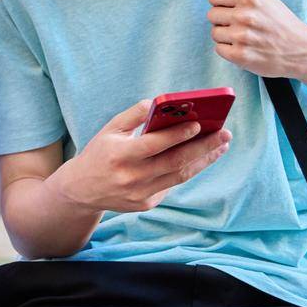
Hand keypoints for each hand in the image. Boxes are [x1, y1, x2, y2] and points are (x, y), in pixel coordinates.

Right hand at [49, 100, 230, 213]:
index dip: (177, 135)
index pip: (154, 144)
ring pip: (180, 176)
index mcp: (120, 155)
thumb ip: (134, 115)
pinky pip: (171, 185)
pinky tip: (199, 158)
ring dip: (204, 160)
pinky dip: (186, 170)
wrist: (81, 190)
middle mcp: (131, 177)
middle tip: (224, 134)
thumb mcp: (109, 130)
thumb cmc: (99, 153)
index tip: (199, 124)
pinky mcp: (146, 204)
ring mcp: (140, 194)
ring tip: (221, 145)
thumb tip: (160, 102)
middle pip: (175, 162)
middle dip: (203, 147)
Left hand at [201, 0, 306, 78]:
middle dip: (225, 18)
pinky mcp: (240, 56)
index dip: (224, 2)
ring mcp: (242, 37)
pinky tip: (246, 46)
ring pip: (214, 32)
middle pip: (212, 14)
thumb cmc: (279, 20)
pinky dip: (230, 49)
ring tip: (246, 35)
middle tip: (243, 23)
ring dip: (226, 35)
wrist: (301, 49)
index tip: (236, 7)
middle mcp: (245, 16)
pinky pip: (219, 49)